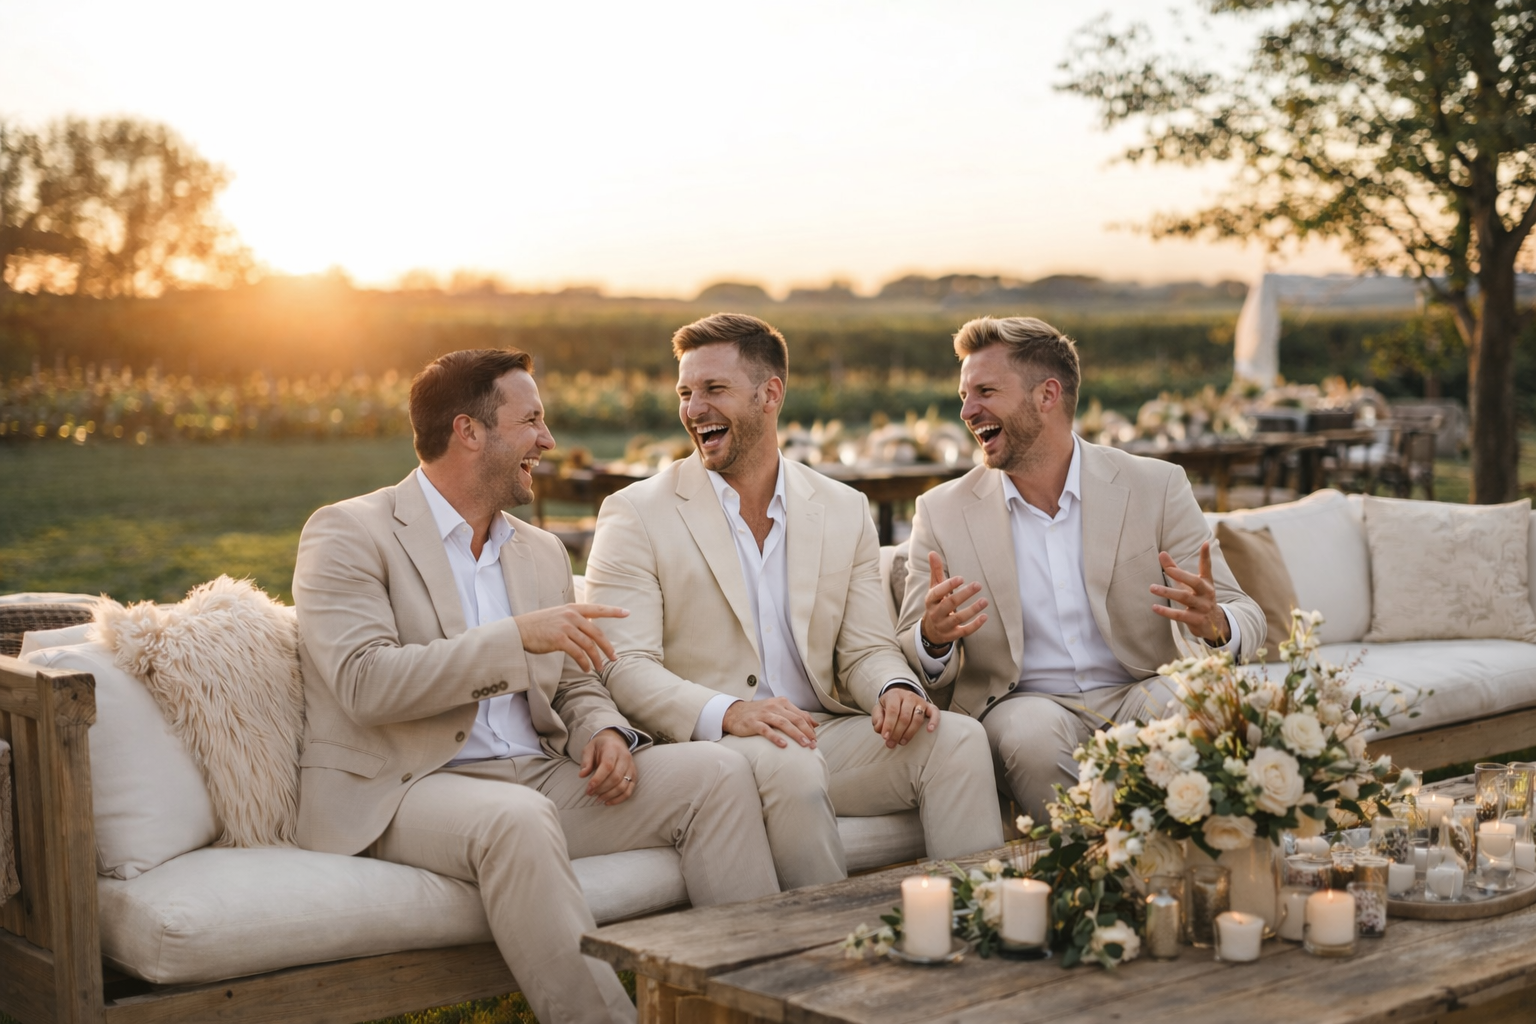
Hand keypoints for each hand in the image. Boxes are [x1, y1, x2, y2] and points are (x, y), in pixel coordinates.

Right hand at [514, 603, 628, 671]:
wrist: (518, 630)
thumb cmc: (538, 625)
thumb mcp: (557, 616)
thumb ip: (573, 620)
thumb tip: (588, 629)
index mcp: (572, 608)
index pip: (597, 609)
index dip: (613, 611)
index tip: (627, 613)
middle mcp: (571, 615)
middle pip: (596, 633)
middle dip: (607, 647)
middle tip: (614, 658)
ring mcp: (565, 626)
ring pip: (589, 645)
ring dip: (597, 659)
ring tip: (600, 668)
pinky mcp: (559, 639)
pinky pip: (578, 653)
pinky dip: (584, 662)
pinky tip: (586, 669)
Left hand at [578, 728, 635, 805]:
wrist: (615, 741)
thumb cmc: (600, 746)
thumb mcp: (589, 748)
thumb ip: (586, 761)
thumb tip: (582, 775)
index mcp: (613, 749)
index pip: (608, 766)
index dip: (598, 779)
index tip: (588, 789)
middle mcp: (625, 758)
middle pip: (616, 777)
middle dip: (602, 789)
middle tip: (590, 794)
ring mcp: (631, 767)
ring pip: (623, 785)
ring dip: (609, 795)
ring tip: (597, 799)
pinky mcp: (634, 775)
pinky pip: (629, 790)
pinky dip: (619, 799)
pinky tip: (608, 802)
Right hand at [722, 696, 818, 749]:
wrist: (734, 713)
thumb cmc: (759, 713)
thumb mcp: (778, 710)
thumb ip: (795, 715)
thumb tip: (815, 724)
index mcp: (782, 703)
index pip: (800, 715)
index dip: (810, 727)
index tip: (816, 739)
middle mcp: (774, 706)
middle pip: (794, 719)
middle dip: (806, 732)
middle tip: (813, 744)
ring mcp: (764, 714)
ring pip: (783, 723)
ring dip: (796, 734)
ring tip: (804, 744)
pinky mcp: (753, 723)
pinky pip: (766, 730)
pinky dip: (776, 737)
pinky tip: (783, 745)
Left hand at [871, 686, 938, 747]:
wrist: (900, 696)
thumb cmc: (888, 706)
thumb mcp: (879, 709)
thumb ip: (877, 718)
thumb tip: (880, 729)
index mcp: (895, 695)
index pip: (892, 711)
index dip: (889, 725)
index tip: (885, 737)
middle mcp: (909, 696)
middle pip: (905, 717)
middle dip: (897, 733)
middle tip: (891, 744)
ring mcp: (920, 701)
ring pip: (917, 718)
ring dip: (910, 733)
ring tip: (902, 742)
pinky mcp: (929, 706)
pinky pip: (935, 713)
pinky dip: (934, 721)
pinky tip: (929, 731)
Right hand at [920, 552, 987, 653]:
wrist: (931, 630)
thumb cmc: (936, 603)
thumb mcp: (934, 588)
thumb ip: (936, 571)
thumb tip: (932, 552)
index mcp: (930, 600)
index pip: (937, 592)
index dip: (949, 585)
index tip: (962, 578)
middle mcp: (935, 613)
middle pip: (949, 604)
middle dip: (964, 595)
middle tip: (978, 585)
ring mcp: (944, 625)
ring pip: (958, 618)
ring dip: (972, 609)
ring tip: (985, 601)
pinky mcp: (952, 635)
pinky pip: (964, 631)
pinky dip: (975, 625)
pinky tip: (985, 617)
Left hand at [1150, 542, 1229, 643]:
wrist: (1214, 625)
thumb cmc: (1198, 599)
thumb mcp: (1189, 584)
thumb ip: (1175, 569)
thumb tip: (1161, 553)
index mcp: (1206, 583)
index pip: (1207, 568)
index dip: (1206, 556)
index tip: (1206, 543)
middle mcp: (1206, 594)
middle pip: (1194, 582)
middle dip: (1180, 575)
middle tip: (1167, 569)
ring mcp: (1203, 607)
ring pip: (1185, 598)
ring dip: (1168, 592)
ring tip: (1152, 588)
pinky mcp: (1197, 620)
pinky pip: (1180, 615)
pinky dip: (1166, 612)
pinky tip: (1154, 607)